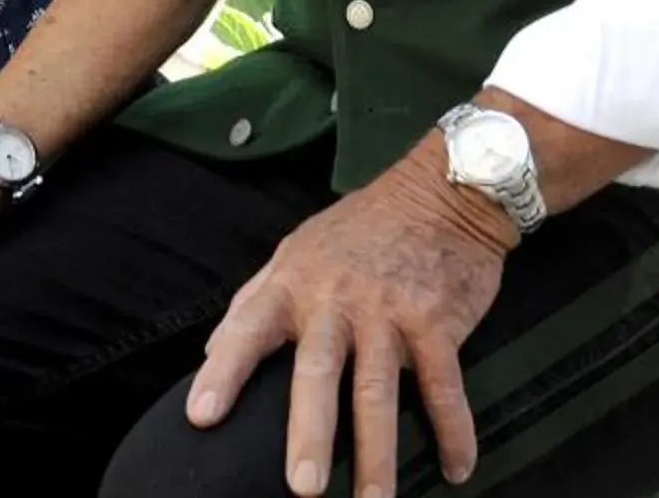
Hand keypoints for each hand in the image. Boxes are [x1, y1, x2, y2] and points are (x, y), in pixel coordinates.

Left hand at [185, 141, 512, 497]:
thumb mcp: (299, 248)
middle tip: (303, 488)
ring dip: (379, 452)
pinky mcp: (438, 321)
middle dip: (310, 431)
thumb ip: (256, 299)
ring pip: (381, 390)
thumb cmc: (363, 227)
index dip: (223, 371)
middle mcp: (339, 299)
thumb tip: (211, 351)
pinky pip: (445, 385)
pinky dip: (454, 430)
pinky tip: (457, 469)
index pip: (248, 328)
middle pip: (319, 372)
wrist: (443, 190)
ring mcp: (391, 310)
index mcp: (295, 282)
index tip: (201, 416)